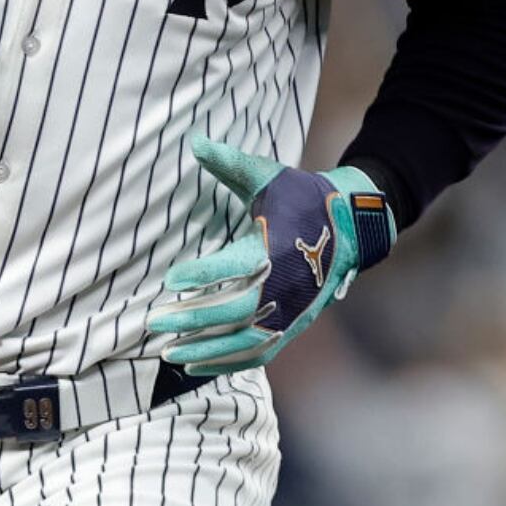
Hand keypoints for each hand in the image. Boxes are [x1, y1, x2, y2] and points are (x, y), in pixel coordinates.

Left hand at [148, 137, 394, 374]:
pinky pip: (260, 353)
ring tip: (165, 351)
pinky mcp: (294, 326)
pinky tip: (191, 366)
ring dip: (206, 349)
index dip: (204, 274)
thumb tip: (194, 140)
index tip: (169, 279)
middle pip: (238, 311)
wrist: (352, 226)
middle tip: (153, 322)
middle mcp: (289, 285)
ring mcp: (294, 311)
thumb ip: (230, 162)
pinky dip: (227, 363)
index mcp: (280, 246)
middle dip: (194, 319)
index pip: (238, 266)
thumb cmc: (300, 196)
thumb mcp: (268, 175)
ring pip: (248, 341)